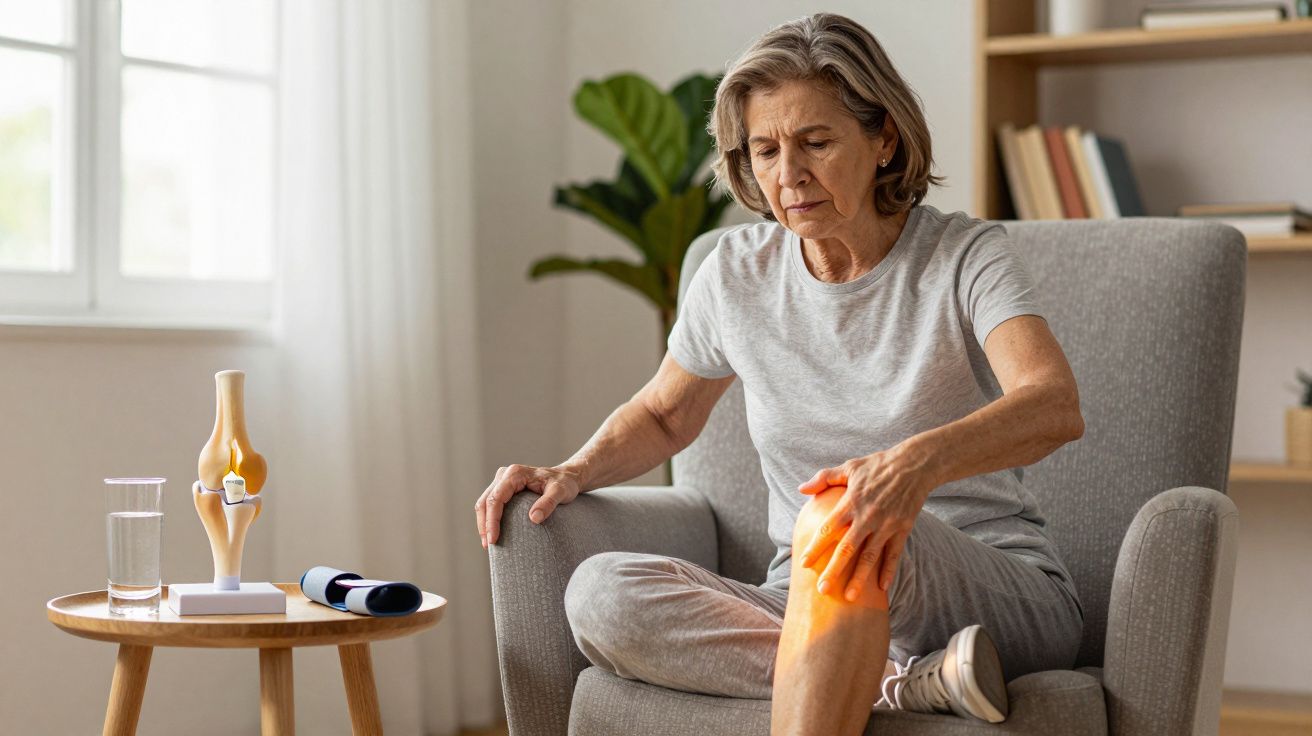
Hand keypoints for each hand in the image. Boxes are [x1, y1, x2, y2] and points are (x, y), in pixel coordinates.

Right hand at [475, 464, 582, 547]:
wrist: (566, 477)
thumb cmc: (564, 483)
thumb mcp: (561, 491)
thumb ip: (549, 502)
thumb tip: (534, 518)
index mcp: (515, 474)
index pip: (496, 498)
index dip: (492, 520)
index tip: (493, 539)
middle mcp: (505, 475)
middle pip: (485, 501)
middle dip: (484, 524)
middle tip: (488, 545)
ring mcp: (502, 481)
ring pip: (484, 503)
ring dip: (484, 523)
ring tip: (488, 543)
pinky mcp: (504, 489)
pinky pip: (490, 504)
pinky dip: (488, 519)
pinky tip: (493, 533)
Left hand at [796, 445, 935, 601]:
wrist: (915, 465)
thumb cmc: (878, 465)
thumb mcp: (849, 467)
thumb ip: (824, 478)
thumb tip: (801, 489)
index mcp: (851, 502)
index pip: (829, 528)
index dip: (816, 547)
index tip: (805, 563)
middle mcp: (868, 517)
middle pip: (847, 548)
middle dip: (833, 570)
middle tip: (822, 589)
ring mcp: (887, 525)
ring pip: (870, 556)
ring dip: (859, 578)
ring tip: (849, 597)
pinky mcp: (903, 529)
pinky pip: (894, 554)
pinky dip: (889, 571)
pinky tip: (882, 588)